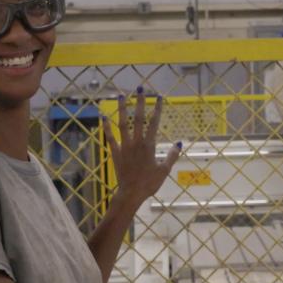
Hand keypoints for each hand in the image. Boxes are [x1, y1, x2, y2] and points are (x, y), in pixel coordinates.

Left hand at [103, 87, 180, 207]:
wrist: (131, 193)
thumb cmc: (149, 183)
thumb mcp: (164, 170)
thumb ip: (171, 156)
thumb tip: (179, 144)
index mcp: (149, 145)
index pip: (154, 122)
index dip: (157, 109)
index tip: (159, 97)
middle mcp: (136, 142)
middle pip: (138, 118)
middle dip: (139, 102)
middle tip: (140, 89)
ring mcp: (124, 146)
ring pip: (122, 124)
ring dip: (122, 109)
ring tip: (121, 96)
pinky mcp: (115, 152)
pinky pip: (110, 137)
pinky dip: (106, 127)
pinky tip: (103, 117)